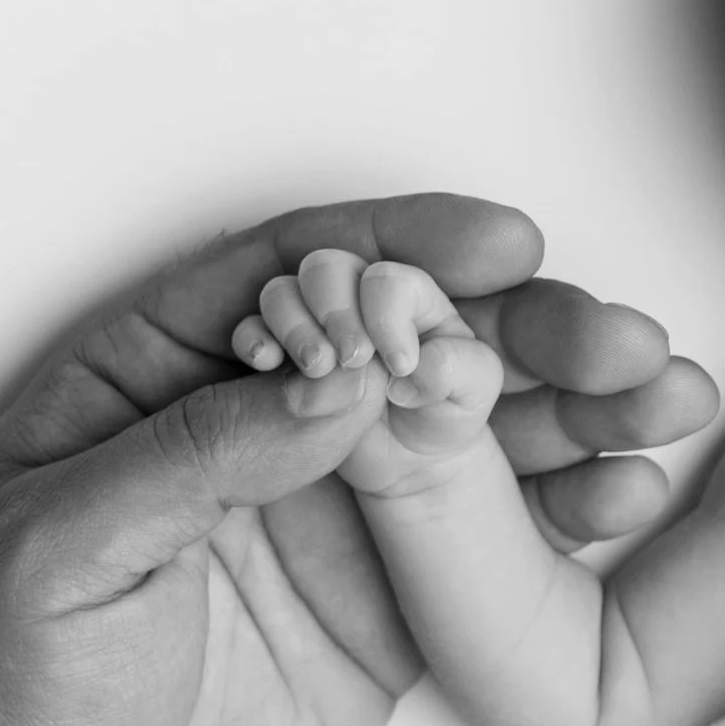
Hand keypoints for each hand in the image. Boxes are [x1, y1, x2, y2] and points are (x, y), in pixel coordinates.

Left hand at [0, 195, 718, 725]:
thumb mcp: (62, 547)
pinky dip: (571, 514)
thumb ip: (198, 453)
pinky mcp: (400, 600)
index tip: (504, 244)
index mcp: (165, 373)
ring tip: (661, 399)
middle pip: (417, 340)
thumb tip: (339, 381)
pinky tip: (627, 492)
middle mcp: (269, 425)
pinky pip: (501, 541)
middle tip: (614, 339)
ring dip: (577, 412)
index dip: (410, 248)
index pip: (302, 273)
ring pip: (480, 432)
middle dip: (528, 329)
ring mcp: (344, 510)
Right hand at [234, 251, 504, 495]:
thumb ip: (458, 369)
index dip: (388, 318)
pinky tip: (267, 365)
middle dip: (335, 310)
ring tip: (316, 369)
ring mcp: (317, 324)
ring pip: (283, 291)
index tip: (401, 367)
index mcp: (413, 298)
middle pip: (327, 268)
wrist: (412, 456)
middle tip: (351, 360)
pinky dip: (253, 341)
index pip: (388, 281)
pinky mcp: (284, 354)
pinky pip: (250, 329)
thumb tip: (416, 367)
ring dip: (292, 324)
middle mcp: (359, 300)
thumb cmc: (445, 412)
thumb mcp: (473, 392)